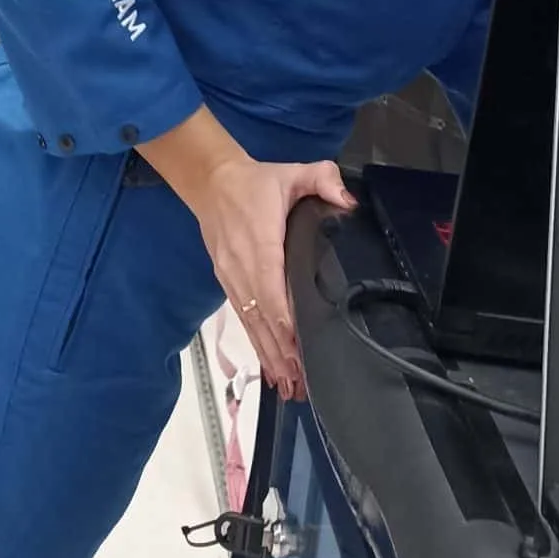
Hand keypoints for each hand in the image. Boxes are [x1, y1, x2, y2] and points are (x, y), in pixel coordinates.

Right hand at [194, 153, 354, 399]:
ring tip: (287, 385)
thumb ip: (322, 179)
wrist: (211, 182)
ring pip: (251, 322)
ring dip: (269, 354)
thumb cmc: (256, 182)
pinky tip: (269, 366)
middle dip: (280, 351)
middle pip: (261, 315)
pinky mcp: (227, 282)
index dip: (283, 319)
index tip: (297, 346)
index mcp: (260, 240)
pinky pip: (243, 318)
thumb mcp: (292, 172)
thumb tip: (347, 201)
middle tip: (299, 383)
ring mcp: (232, 276)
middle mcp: (243, 264)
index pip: (271, 285)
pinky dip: (256, 344)